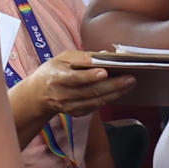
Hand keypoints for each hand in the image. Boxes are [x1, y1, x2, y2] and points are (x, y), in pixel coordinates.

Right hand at [12, 52, 136, 122]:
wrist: (38, 94)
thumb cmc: (53, 71)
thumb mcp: (62, 58)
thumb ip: (82, 57)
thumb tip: (105, 55)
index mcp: (56, 78)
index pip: (74, 78)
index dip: (89, 76)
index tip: (105, 72)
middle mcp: (62, 95)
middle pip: (90, 91)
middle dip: (112, 85)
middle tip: (130, 77)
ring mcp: (69, 107)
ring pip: (96, 101)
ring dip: (115, 93)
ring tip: (130, 83)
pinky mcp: (76, 113)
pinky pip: (95, 106)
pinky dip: (109, 99)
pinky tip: (121, 91)